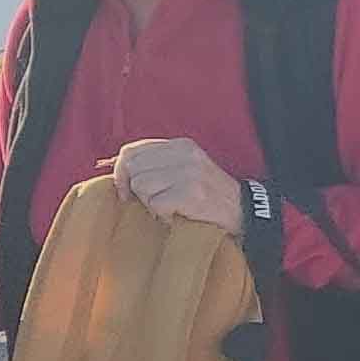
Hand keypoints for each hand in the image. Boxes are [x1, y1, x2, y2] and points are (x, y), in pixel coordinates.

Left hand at [113, 137, 239, 228]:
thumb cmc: (208, 194)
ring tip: (169, 207)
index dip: (122, 172)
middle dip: (135, 189)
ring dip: (150, 203)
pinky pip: (156, 204)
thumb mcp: (186, 167)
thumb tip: (116, 169)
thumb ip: (157, 163)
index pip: (132, 150)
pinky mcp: (190, 193)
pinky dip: (162, 215)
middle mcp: (185, 154)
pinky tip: (176, 215)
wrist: (243, 211)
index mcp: (181, 145)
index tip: (127, 190)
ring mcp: (188, 173)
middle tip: (150, 202)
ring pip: (141, 186)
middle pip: (133, 168)